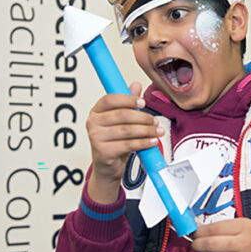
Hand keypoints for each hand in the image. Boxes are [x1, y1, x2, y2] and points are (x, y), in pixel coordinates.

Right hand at [85, 81, 163, 203]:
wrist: (107, 167)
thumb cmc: (114, 141)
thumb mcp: (121, 120)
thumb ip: (128, 102)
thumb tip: (136, 85)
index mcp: (96, 111)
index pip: (110, 99)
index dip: (128, 99)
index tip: (143, 102)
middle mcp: (93, 123)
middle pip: (122, 115)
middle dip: (143, 117)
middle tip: (155, 121)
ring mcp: (96, 138)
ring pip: (127, 130)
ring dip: (146, 130)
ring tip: (157, 131)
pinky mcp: (103, 152)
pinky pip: (128, 145)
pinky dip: (143, 143)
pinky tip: (152, 141)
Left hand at [191, 218, 250, 251]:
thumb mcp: (245, 226)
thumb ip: (223, 227)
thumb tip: (198, 229)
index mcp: (245, 226)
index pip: (213, 228)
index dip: (199, 232)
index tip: (194, 233)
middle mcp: (245, 243)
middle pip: (211, 245)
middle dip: (197, 245)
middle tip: (196, 244)